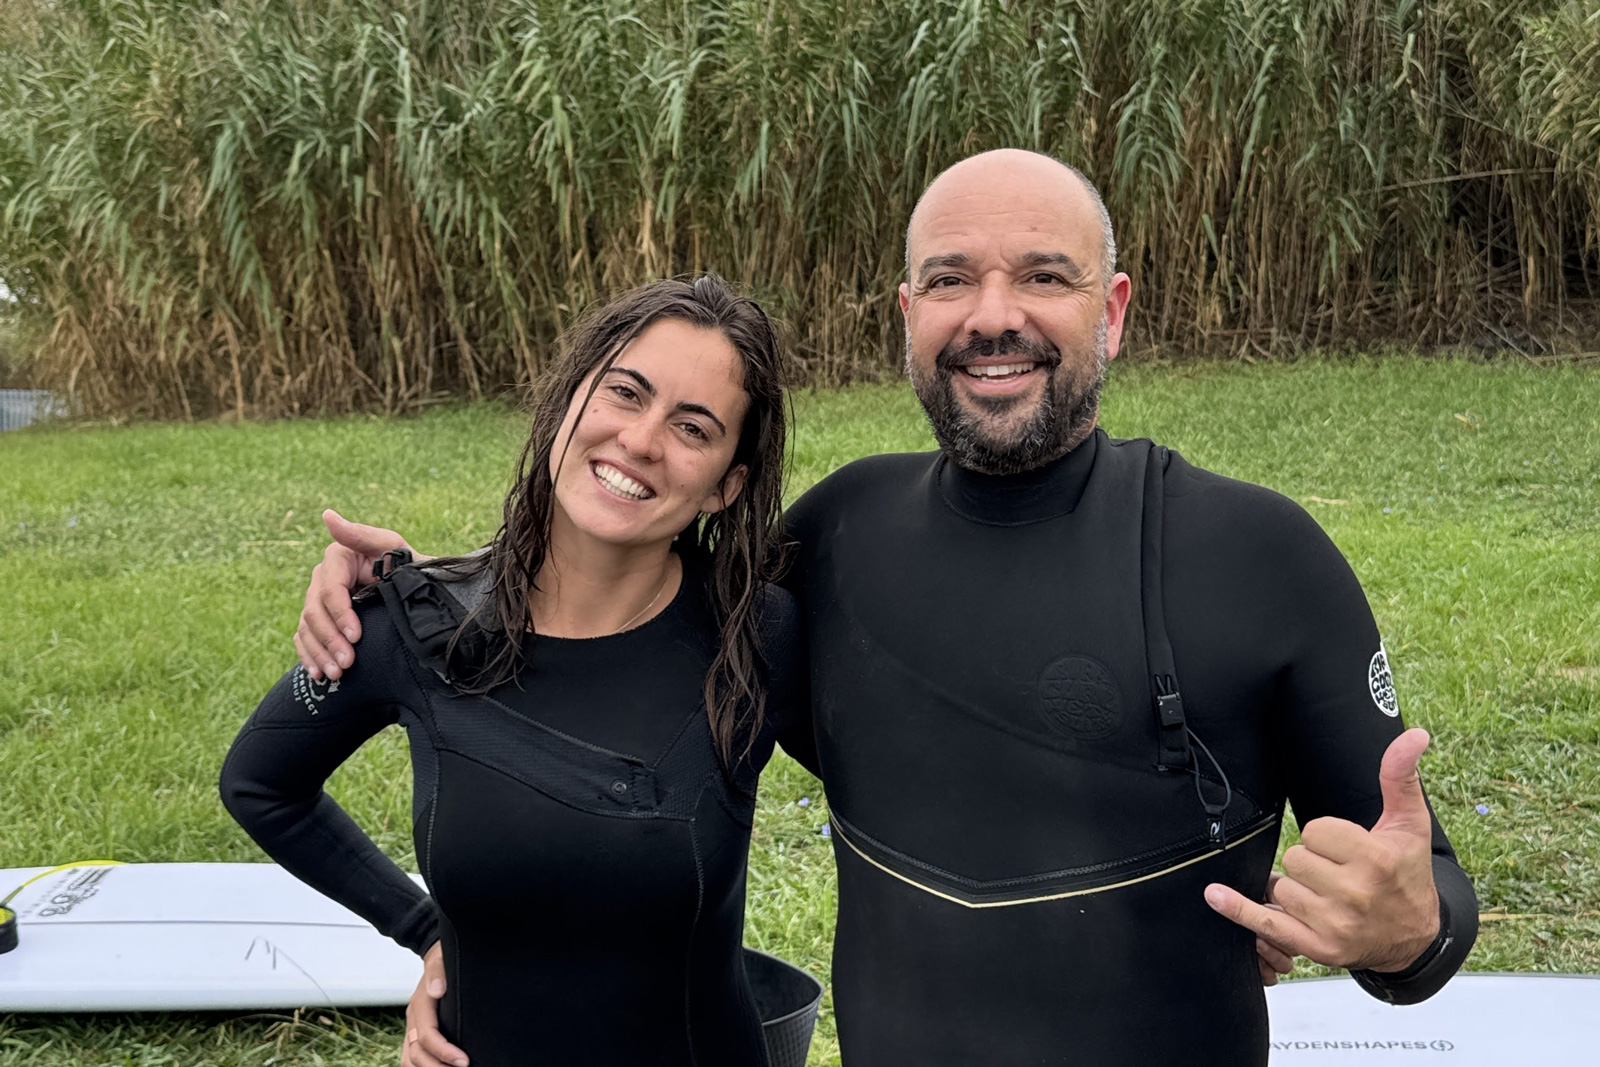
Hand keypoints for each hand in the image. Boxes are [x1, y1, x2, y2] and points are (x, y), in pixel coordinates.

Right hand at [295, 510, 412, 681]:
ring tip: (336, 675)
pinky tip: (319, 674)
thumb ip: (362, 535)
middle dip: (330, 640)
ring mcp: (318, 600)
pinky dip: (310, 657)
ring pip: (307, 628)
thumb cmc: (409, 566)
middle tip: (347, 665)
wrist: (419, 591)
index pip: (330, 590)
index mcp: (337, 558)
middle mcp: (322, 578)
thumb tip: (327, 515)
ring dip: (319, 653)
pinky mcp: (320, 619)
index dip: (340, 614)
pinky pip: (305, 639)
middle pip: (315, 612)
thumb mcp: (393, 546)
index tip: (356, 636)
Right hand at [402, 943, 467, 1066]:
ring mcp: (413, 1026)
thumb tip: (437, 990)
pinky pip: (413, 1056)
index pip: (426, 1035)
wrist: (437, 956)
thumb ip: (438, 971)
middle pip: (416, 1054)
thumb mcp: (441, 958)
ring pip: (410, 1059)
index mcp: (420, 1003)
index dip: (444, 1051)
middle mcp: (413, 1018)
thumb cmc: (443, 958)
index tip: (464, 1061)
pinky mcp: (417, 1032)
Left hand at [1206, 729, 1440, 973]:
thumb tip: (1413, 734)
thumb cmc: (1406, 872)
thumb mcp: (1409, 824)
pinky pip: (1267, 923)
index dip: (1327, 836)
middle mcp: (1355, 895)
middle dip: (1312, 862)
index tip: (1347, 849)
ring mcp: (1335, 925)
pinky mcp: (1318, 948)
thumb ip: (1400, 777)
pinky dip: (1238, 910)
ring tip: (1328, 895)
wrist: (1415, 937)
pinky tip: (1214, 895)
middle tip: (1339, 874)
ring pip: (1283, 886)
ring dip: (1296, 887)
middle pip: (1296, 857)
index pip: (1316, 830)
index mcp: (1376, 860)